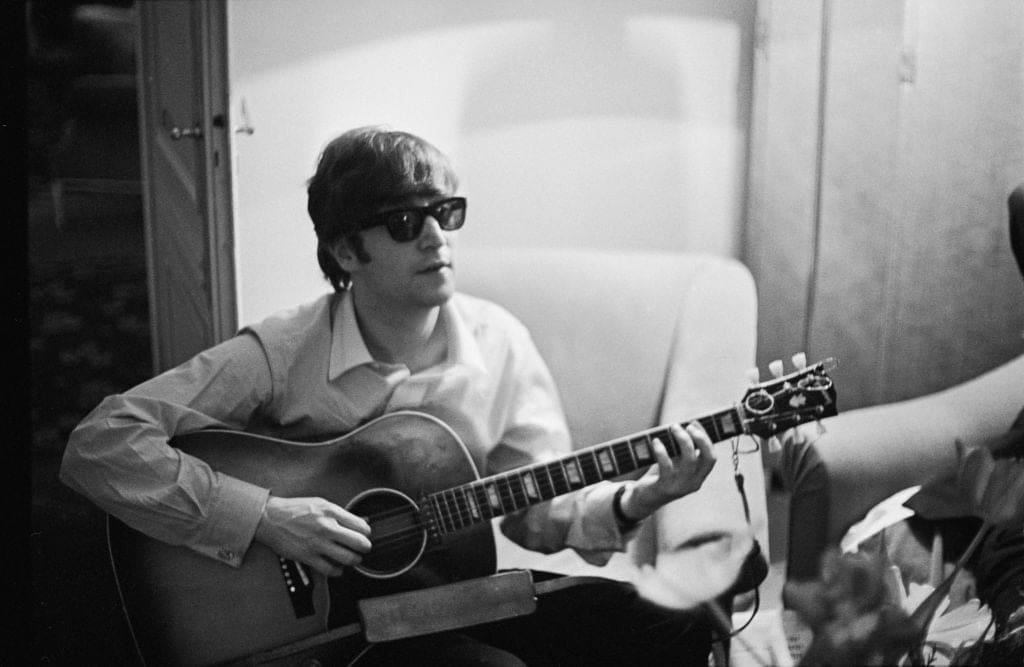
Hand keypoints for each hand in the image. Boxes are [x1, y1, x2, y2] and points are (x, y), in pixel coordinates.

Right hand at [254, 495, 371, 576]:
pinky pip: (330, 570)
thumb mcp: (321, 504)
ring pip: (348, 559)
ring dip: (354, 561)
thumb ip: (340, 514)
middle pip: (360, 544)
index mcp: (331, 512)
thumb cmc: (295, 510)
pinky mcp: (308, 557)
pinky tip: (336, 566)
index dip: (366, 533)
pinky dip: (337, 571)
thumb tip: (359, 522)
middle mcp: (327, 527)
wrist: (270, 518)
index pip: (362, 526)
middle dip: (365, 548)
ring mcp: (318, 544)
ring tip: (351, 558)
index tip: (364, 535)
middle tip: (362, 549)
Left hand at [619, 422, 715, 520]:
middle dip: (700, 438)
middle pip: (707, 458)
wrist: (644, 498)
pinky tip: (656, 441)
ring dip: (682, 440)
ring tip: (672, 427)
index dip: (706, 438)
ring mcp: (681, 486)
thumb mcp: (676, 463)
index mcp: (699, 476)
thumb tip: (686, 426)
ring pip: (689, 460)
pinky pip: (666, 466)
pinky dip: (662, 451)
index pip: (711, 457)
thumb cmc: (661, 475)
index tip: (695, 423)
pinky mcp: (665, 487)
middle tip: (686, 425)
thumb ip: (682, 450)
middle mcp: (694, 483)